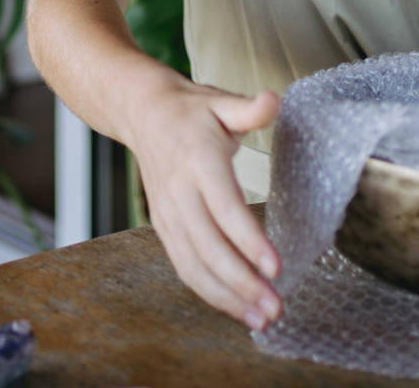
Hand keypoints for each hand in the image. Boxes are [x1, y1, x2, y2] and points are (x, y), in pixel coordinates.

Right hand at [121, 80, 283, 330]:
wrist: (141, 113)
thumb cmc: (190, 110)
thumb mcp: (220, 101)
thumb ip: (248, 109)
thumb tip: (273, 100)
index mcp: (198, 161)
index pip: (224, 207)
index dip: (248, 240)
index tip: (275, 267)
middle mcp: (180, 193)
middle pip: (208, 247)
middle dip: (242, 282)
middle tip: (276, 306)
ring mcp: (168, 214)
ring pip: (193, 265)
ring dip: (226, 297)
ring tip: (261, 318)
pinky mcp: (164, 228)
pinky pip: (185, 266)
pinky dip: (209, 292)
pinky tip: (236, 308)